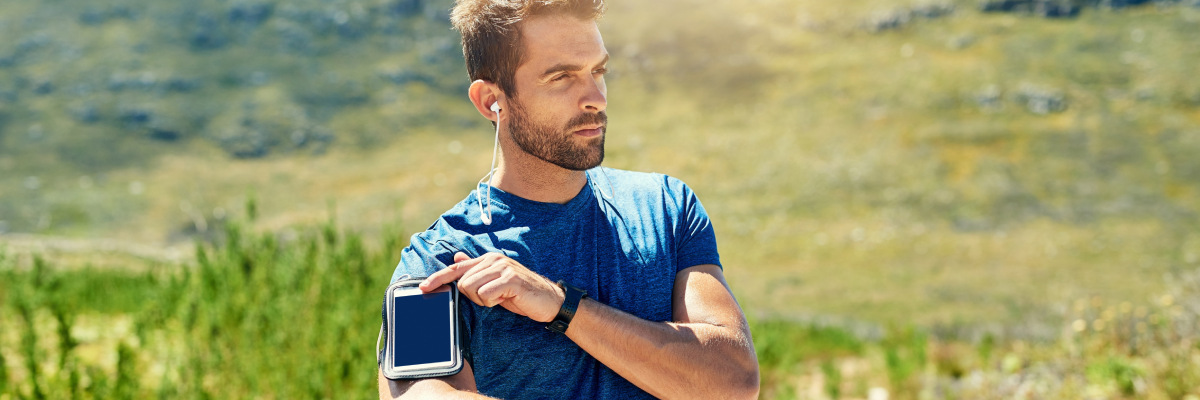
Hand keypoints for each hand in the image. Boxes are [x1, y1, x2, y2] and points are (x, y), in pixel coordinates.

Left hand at [421, 252, 564, 322]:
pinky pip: (486, 294)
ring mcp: (503, 268)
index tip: (423, 287)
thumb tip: (455, 258)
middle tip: (494, 298)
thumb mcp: (495, 281)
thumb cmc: (520, 293)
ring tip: (501, 298)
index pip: (456, 268)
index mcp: (487, 259)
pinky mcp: (511, 279)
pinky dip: (493, 302)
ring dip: (485, 300)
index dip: (438, 278)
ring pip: (472, 289)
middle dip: (474, 297)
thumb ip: (476, 271)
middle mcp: (493, 259)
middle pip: (463, 282)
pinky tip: (507, 299)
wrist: (549, 300)